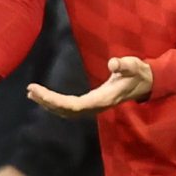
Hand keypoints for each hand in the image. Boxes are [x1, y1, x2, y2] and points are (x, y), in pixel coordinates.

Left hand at [27, 56, 151, 116]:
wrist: (145, 83)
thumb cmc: (138, 73)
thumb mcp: (135, 66)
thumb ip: (125, 65)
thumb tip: (113, 63)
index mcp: (102, 100)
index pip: (74, 105)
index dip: (55, 100)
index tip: (39, 91)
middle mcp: (95, 107)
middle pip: (66, 110)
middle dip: (48, 102)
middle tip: (30, 90)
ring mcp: (93, 107)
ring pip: (67, 111)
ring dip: (49, 104)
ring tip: (32, 94)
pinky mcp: (91, 103)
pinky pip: (70, 108)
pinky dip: (56, 104)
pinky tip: (45, 97)